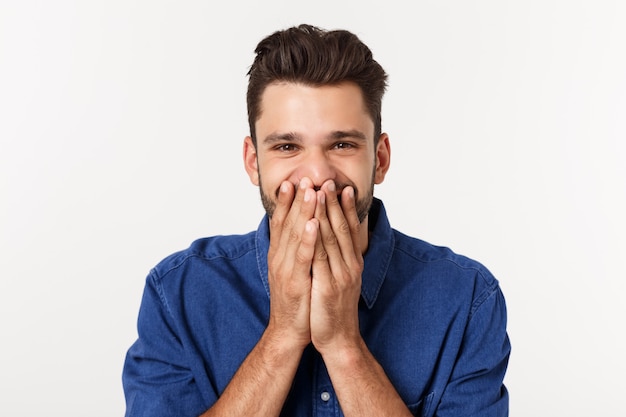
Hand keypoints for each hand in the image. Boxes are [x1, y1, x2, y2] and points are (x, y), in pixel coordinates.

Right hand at [265, 178, 318, 349]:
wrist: (288, 331)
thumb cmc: (295, 300)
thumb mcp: (292, 270)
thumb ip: (294, 250)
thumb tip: (299, 230)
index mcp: (279, 254)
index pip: (281, 222)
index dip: (286, 202)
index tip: (291, 181)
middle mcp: (279, 257)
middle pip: (287, 223)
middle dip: (296, 199)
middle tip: (302, 178)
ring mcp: (285, 269)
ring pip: (294, 235)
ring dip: (302, 212)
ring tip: (310, 191)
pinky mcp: (295, 281)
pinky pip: (302, 256)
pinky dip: (307, 238)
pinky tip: (312, 223)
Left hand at [309, 180, 363, 353]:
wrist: (338, 338)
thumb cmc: (335, 308)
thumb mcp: (341, 280)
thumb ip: (339, 260)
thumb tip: (334, 241)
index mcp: (353, 262)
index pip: (350, 230)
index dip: (347, 208)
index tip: (343, 187)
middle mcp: (350, 265)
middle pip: (341, 228)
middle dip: (334, 203)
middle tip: (328, 181)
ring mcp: (340, 274)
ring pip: (330, 238)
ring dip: (323, 213)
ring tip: (318, 192)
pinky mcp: (327, 285)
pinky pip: (319, 257)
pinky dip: (314, 237)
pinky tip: (310, 221)